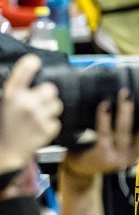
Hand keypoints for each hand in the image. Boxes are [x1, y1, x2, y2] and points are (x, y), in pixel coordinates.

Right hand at [0, 55, 61, 172]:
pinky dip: (50, 124)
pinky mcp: (48, 129)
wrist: (4, 152)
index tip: (34, 61)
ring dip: (50, 109)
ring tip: (38, 117)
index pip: (24, 72)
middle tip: (37, 102)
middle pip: (50, 89)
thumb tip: (29, 74)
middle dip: (46, 94)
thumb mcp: (3, 105)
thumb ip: (15, 92)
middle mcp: (26, 104)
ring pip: (57, 104)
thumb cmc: (3, 128)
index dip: (31, 64)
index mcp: (11, 96)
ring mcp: (39, 117)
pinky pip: (57, 120)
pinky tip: (38, 128)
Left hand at [60, 90, 138, 180]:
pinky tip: (105, 104)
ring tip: (126, 93)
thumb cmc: (108, 151)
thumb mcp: (127, 148)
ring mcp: (117, 158)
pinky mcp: (100, 155)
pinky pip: (104, 134)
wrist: (83, 171)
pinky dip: (104, 118)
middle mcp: (133, 158)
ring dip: (126, 110)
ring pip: (125, 132)